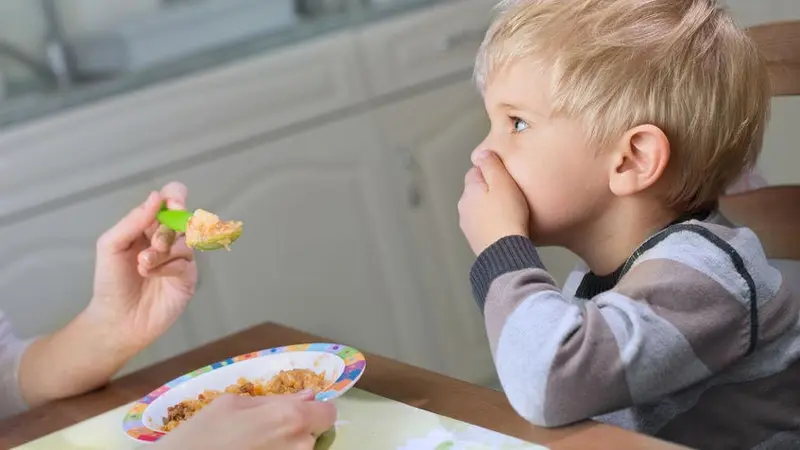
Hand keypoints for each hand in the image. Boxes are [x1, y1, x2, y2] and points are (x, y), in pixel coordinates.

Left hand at [89, 181, 197, 351]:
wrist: (116, 318)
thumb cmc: (110, 281)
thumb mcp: (111, 245)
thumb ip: (133, 220)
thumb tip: (157, 197)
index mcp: (150, 226)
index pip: (171, 200)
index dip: (176, 196)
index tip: (173, 204)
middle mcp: (169, 239)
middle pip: (183, 219)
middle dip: (168, 229)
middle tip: (153, 243)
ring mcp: (181, 259)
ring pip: (185, 241)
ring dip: (162, 251)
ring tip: (143, 265)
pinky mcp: (188, 278)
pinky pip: (186, 263)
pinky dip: (167, 266)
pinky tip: (151, 274)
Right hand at [154, 391, 336, 449]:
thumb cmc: (201, 434)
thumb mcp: (231, 404)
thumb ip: (274, 399)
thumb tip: (307, 395)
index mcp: (291, 417)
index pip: (328, 413)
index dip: (315, 410)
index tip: (298, 412)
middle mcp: (300, 445)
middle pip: (315, 435)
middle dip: (298, 430)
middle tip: (266, 432)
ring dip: (285, 446)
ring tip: (254, 446)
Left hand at [458, 150, 529, 254]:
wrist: (504, 251)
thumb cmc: (507, 215)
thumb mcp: (503, 183)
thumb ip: (491, 165)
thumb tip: (481, 153)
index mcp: (469, 189)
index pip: (475, 172)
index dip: (491, 172)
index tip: (505, 178)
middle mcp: (463, 206)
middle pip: (476, 191)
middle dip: (489, 191)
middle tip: (510, 196)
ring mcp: (466, 224)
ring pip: (478, 208)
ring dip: (489, 208)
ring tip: (509, 213)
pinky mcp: (474, 239)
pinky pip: (482, 224)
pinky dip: (490, 223)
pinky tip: (504, 227)